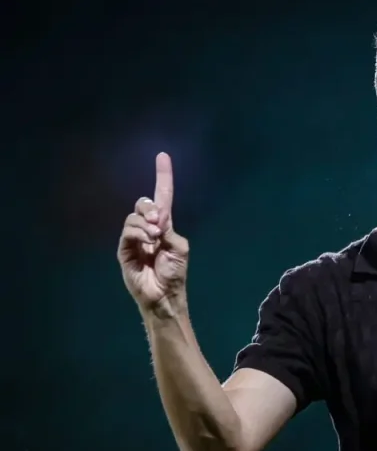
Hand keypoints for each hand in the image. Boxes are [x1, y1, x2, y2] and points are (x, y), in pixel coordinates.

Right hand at [117, 153, 189, 314]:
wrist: (164, 294)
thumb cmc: (174, 272)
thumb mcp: (179, 247)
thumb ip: (169, 229)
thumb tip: (155, 218)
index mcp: (164, 225)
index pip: (162, 195)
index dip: (163, 176)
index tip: (163, 156)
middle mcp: (148, 227)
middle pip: (144, 202)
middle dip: (151, 208)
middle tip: (160, 224)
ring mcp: (134, 237)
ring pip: (134, 216)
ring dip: (146, 224)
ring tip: (155, 238)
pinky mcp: (123, 249)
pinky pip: (127, 231)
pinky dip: (139, 233)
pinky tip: (148, 243)